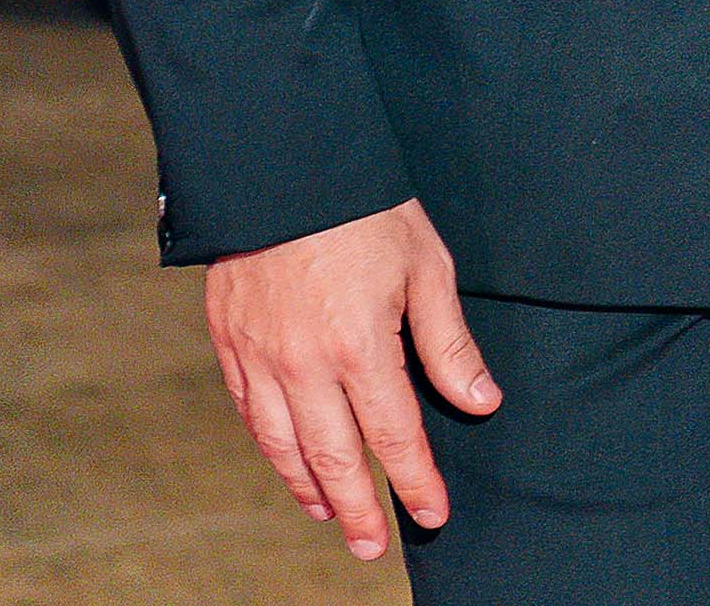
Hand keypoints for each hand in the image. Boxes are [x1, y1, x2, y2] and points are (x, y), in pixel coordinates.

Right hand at [201, 198, 497, 562]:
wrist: (282, 163)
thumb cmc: (364, 209)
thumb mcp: (425, 267)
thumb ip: (449, 343)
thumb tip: (480, 402)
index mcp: (359, 348)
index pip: (393, 436)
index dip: (415, 481)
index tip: (433, 512)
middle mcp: (302, 365)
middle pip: (334, 459)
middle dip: (360, 509)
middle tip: (375, 546)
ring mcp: (259, 357)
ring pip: (282, 445)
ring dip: (309, 487)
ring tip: (332, 515)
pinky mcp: (229, 342)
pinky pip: (248, 413)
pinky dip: (270, 447)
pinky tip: (287, 459)